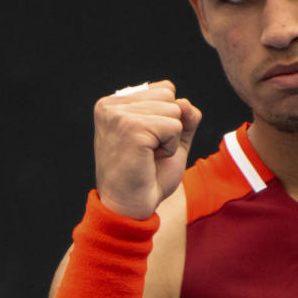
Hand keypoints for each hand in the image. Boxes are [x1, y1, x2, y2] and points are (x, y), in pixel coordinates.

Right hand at [92, 80, 201, 219]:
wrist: (130, 208)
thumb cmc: (147, 177)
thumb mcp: (171, 140)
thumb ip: (183, 117)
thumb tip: (186, 103)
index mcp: (114, 103)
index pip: (164, 89)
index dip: (168, 119)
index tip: (147, 142)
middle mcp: (111, 105)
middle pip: (170, 97)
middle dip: (170, 128)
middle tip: (148, 152)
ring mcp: (118, 115)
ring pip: (175, 111)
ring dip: (170, 139)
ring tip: (148, 156)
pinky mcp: (131, 127)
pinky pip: (174, 126)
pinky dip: (170, 147)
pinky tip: (150, 160)